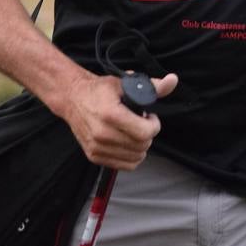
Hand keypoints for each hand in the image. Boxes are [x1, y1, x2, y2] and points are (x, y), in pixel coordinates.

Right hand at [62, 72, 178, 170]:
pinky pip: (124, 165)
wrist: (72, 98)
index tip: (149, 117)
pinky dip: (131, 156)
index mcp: (110, 114)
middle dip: (147, 135)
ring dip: (140, 146)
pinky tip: (127, 142)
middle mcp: (102, 133)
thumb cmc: (99, 90)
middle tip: (141, 123)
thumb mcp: (125, 82)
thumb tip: (172, 80)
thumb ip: (152, 86)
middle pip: (142, 146)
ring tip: (133, 131)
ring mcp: (97, 147)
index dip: (153, 125)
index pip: (144, 133)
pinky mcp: (94, 156)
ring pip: (135, 158)